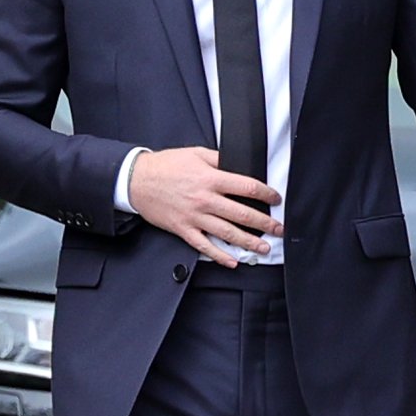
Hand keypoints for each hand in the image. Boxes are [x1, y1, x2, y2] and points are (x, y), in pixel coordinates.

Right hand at [128, 146, 282, 266]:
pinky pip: (204, 245)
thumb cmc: (166, 165)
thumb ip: (220, 159)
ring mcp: (194, 217)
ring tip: (264, 248)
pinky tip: (233, 261)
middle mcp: (205, 199)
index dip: (266, 194)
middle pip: (242, 214)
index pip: (247, 187)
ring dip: (248, 242)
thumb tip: (240, 164)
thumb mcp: (197, 153)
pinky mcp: (183, 229)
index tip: (276, 199)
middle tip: (278, 229)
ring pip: (227, 233)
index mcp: (211, 178)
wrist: (137, 180)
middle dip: (264, 223)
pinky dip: (220, 255)